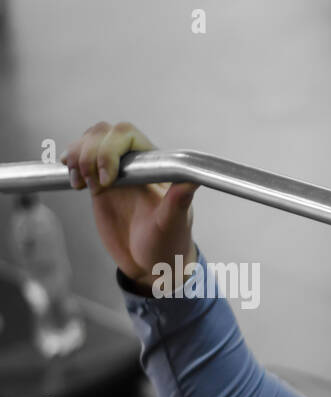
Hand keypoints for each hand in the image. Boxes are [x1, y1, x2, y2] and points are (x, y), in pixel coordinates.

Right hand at [60, 121, 198, 292]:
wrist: (150, 264)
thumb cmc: (168, 245)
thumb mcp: (172, 226)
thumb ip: (178, 202)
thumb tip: (194, 179)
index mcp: (156, 168)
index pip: (128, 135)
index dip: (110, 149)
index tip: (108, 181)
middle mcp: (136, 164)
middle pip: (104, 132)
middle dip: (91, 152)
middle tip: (93, 185)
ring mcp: (116, 171)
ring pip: (89, 141)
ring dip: (78, 156)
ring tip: (81, 183)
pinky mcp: (99, 182)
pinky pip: (80, 159)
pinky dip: (71, 163)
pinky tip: (74, 180)